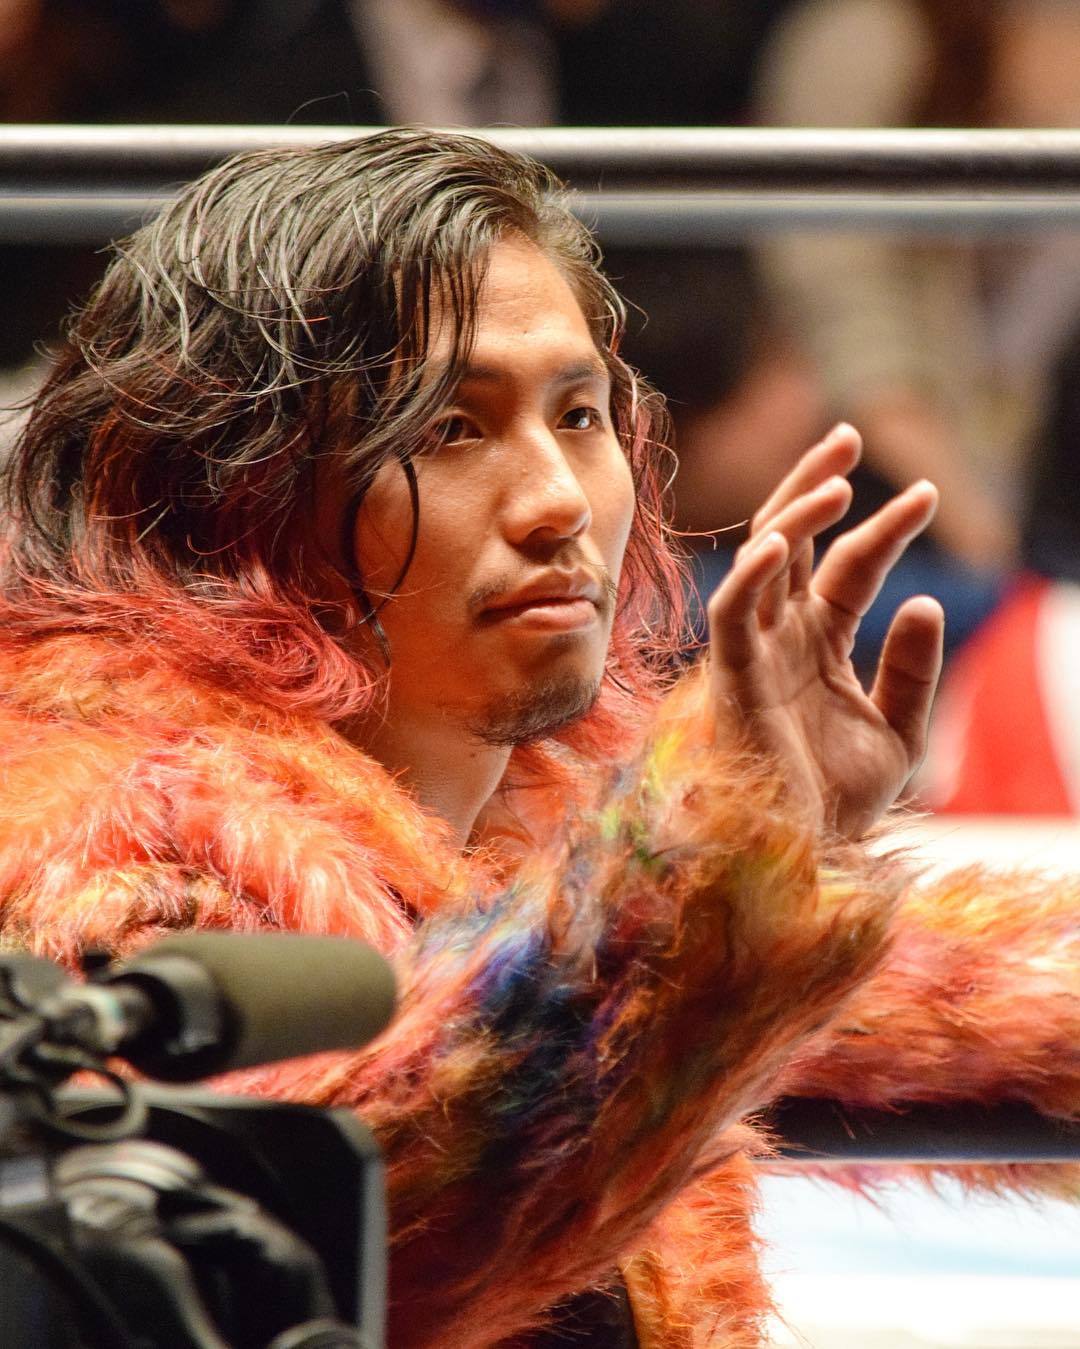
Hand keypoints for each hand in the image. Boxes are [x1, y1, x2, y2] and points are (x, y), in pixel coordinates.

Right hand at [707, 424, 944, 838]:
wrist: (801, 856)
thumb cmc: (838, 803)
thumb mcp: (898, 732)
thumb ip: (913, 669)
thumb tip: (928, 600)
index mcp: (817, 643)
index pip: (847, 565)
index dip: (884, 527)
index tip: (925, 492)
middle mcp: (780, 636)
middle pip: (790, 539)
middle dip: (814, 485)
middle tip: (847, 435)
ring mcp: (753, 653)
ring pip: (760, 561)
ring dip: (792, 515)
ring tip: (838, 477)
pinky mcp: (731, 680)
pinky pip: (731, 617)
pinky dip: (748, 579)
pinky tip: (781, 545)